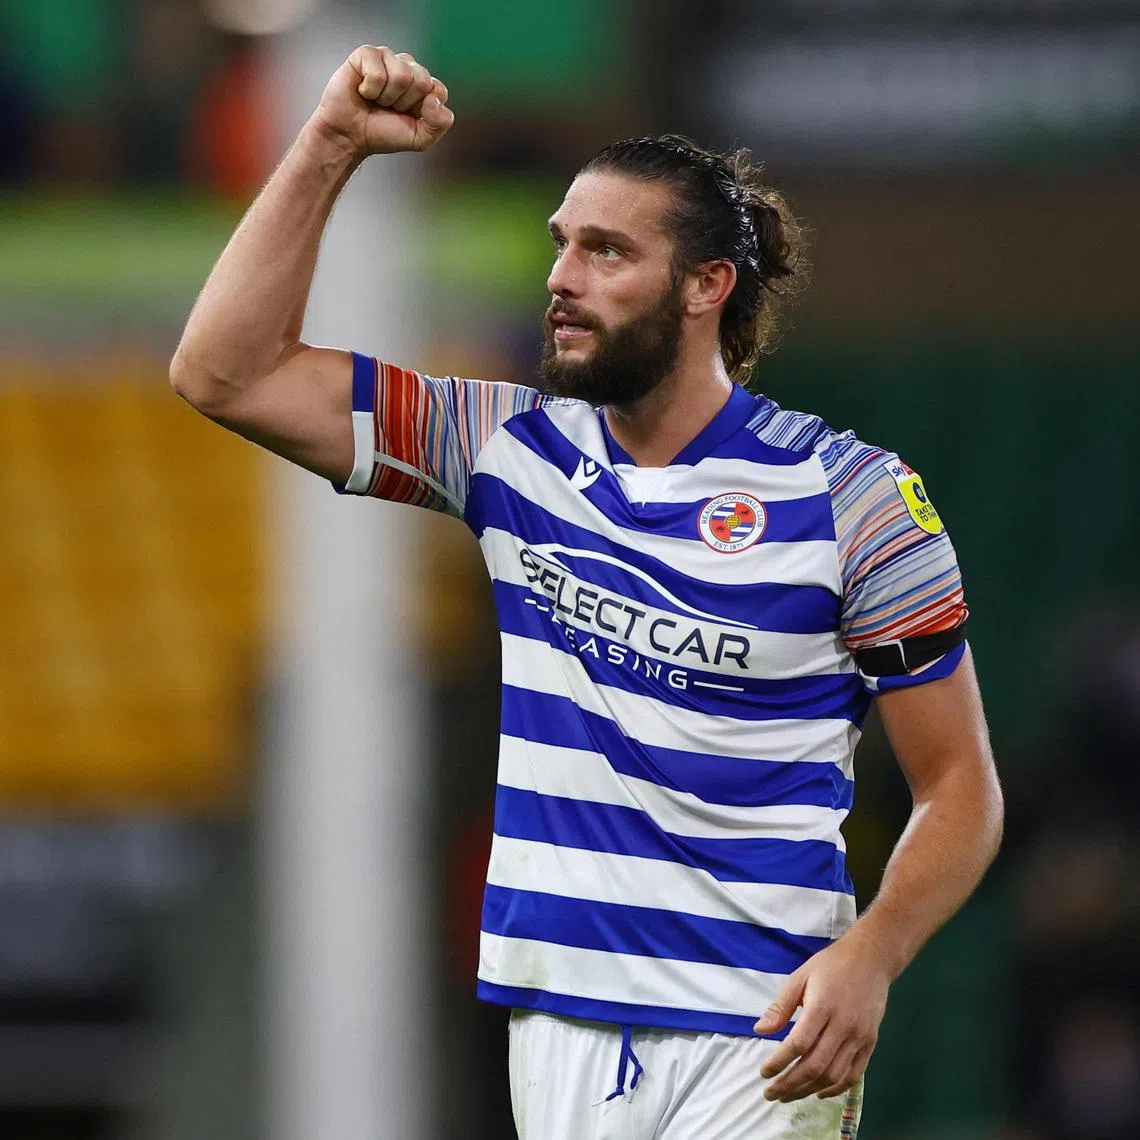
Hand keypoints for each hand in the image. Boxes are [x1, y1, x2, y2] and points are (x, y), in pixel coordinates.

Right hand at [312, 45, 453, 159]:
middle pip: (422, 81)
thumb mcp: (420, 139)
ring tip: (376, 100)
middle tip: (389, 108)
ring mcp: (387, 57)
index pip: (439, 90)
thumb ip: (439, 124)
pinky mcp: (366, 54)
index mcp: (424, 85)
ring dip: (387, 97)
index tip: (407, 116)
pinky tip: (363, 90)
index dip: (423, 110)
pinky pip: (378, 72)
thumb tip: (433, 99)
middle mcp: (407, 67)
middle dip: (405, 103)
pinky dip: (370, 89)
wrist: (350, 136)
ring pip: (402, 76)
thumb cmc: (383, 134)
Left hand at [752, 929, 889, 1101]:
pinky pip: (854, 1075)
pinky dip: (836, 1089)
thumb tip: (760, 1030)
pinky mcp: (870, 1043)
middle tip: (770, 1093)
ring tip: (789, 1095)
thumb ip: (781, 1006)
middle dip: (790, 1084)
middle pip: (815, 1066)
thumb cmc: (831, 965)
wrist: (872, 959)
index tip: (764, 1072)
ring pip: (833, 1075)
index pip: (798, 1044)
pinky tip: (818, 1092)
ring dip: (808, 1090)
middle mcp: (843, 1026)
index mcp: (822, 1007)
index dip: (779, 1062)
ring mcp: (859, 1037)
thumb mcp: (800, 977)